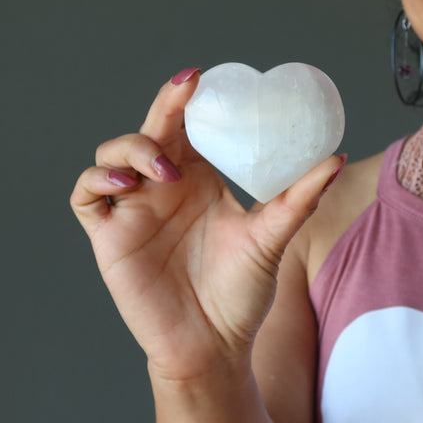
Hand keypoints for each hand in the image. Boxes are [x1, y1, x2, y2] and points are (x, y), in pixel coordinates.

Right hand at [71, 69, 345, 381]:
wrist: (214, 345)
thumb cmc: (242, 292)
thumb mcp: (273, 237)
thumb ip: (300, 198)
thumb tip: (336, 158)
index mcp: (199, 179)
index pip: (187, 127)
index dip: (187, 98)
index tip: (202, 77)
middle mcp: (163, 188)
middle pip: (150, 130)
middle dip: (163, 106)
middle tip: (184, 92)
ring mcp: (133, 210)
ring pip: (111, 154)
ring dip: (133, 148)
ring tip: (166, 170)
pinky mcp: (109, 237)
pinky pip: (85, 196)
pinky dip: (96, 180)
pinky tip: (124, 185)